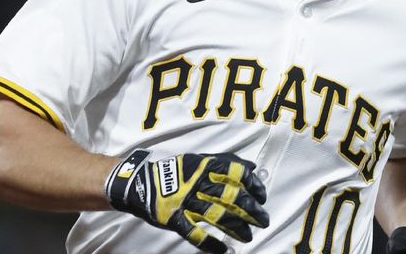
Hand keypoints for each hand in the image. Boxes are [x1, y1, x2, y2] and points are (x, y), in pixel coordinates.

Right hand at [106, 149, 268, 252]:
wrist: (142, 182)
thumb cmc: (177, 171)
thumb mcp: (201, 159)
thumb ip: (226, 162)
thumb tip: (252, 167)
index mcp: (206, 166)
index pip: (237, 174)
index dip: (253, 185)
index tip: (262, 197)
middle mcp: (197, 183)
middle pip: (231, 197)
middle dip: (251, 210)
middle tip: (263, 220)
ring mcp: (185, 202)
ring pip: (216, 216)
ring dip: (236, 228)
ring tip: (248, 236)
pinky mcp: (173, 218)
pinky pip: (193, 233)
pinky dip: (210, 243)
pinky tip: (224, 250)